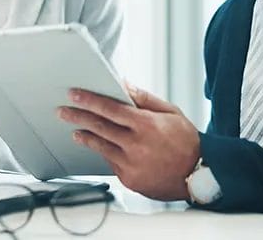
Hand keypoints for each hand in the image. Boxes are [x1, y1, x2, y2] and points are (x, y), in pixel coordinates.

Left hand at [58, 84, 200, 200]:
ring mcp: (131, 165)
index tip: (74, 94)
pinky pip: (110, 162)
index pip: (110, 109)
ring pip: (100, 147)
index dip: (89, 100)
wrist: (199, 175)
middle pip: (99, 127)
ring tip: (76, 130)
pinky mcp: (129, 179)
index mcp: (146, 125)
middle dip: (78, 117)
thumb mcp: (170, 112)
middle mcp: (136, 145)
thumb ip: (144, 99)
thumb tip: (124, 84)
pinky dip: (104, 152)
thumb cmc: (187, 142)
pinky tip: (100, 146)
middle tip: (63, 111)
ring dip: (85, 137)